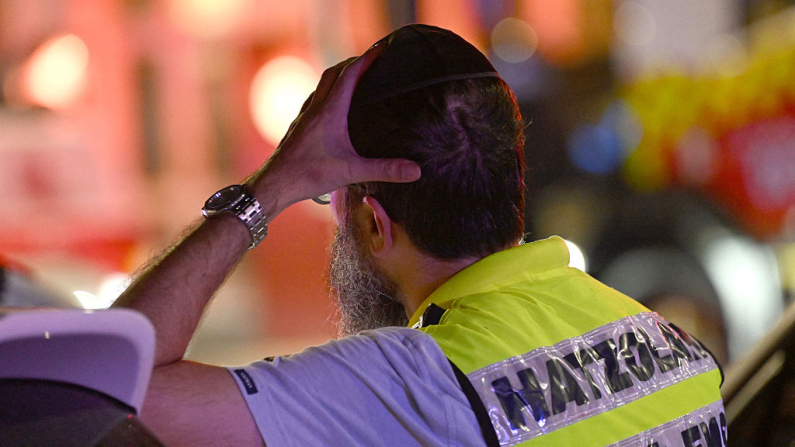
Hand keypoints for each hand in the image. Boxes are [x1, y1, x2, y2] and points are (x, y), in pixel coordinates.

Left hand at [248, 44, 420, 215]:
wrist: (275, 184)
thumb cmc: (308, 175)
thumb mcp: (352, 171)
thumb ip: (385, 170)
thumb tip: (415, 170)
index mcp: (330, 111)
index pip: (350, 74)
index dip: (366, 59)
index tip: (381, 48)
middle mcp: (315, 108)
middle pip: (334, 73)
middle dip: (353, 62)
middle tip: (370, 60)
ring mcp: (304, 117)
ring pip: (322, 86)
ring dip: (338, 76)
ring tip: (353, 78)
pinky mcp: (298, 128)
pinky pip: (313, 101)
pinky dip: (326, 94)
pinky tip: (331, 107)